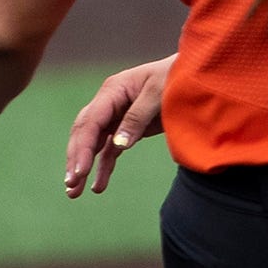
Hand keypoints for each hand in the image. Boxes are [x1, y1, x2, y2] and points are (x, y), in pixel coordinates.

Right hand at [65, 55, 172, 196]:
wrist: (195, 74)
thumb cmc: (177, 77)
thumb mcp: (159, 93)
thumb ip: (138, 117)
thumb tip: (118, 144)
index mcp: (113, 90)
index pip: (91, 122)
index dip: (82, 147)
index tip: (79, 171)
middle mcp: (109, 103)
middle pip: (85, 133)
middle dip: (76, 159)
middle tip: (71, 185)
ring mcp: (116, 116)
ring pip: (93, 145)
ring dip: (84, 167)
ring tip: (74, 193)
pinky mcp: (126, 129)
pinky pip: (110, 150)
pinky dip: (103, 168)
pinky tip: (98, 187)